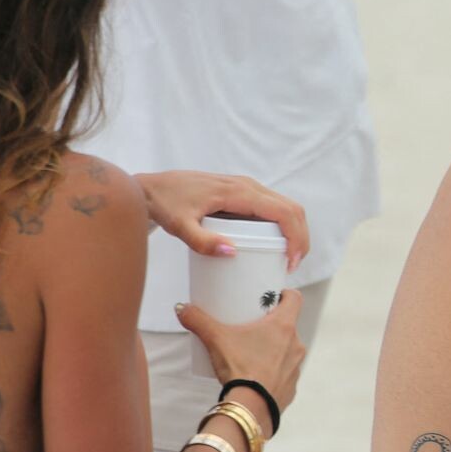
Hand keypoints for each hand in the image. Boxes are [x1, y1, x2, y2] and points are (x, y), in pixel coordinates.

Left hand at [137, 171, 308, 273]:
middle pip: (291, 209)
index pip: (283, 212)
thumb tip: (231, 252)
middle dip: (300, 237)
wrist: (150, 188)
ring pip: (284, 207)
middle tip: (292, 266)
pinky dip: (281, 226)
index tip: (291, 262)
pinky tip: (272, 246)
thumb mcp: (179, 226)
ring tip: (286, 259)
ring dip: (293, 232)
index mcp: (238, 192)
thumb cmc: (164, 204)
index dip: (295, 237)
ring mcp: (246, 187)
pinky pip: (271, 207)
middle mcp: (247, 185)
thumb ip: (202, 241)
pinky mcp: (241, 193)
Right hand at [175, 293, 305, 431]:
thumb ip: (198, 320)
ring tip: (253, 351)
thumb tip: (181, 308)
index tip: (271, 296)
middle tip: (253, 324)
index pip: (295, 298)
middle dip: (273, 323)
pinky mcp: (291, 387)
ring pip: (288, 350)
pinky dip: (273, 372)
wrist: (250, 408)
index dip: (285, 294)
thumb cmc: (240, 368)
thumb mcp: (216, 339)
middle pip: (288, 325)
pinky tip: (258, 374)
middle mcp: (296, 344)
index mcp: (284, 326)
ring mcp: (296, 367)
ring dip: (275, 348)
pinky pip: (284, 373)